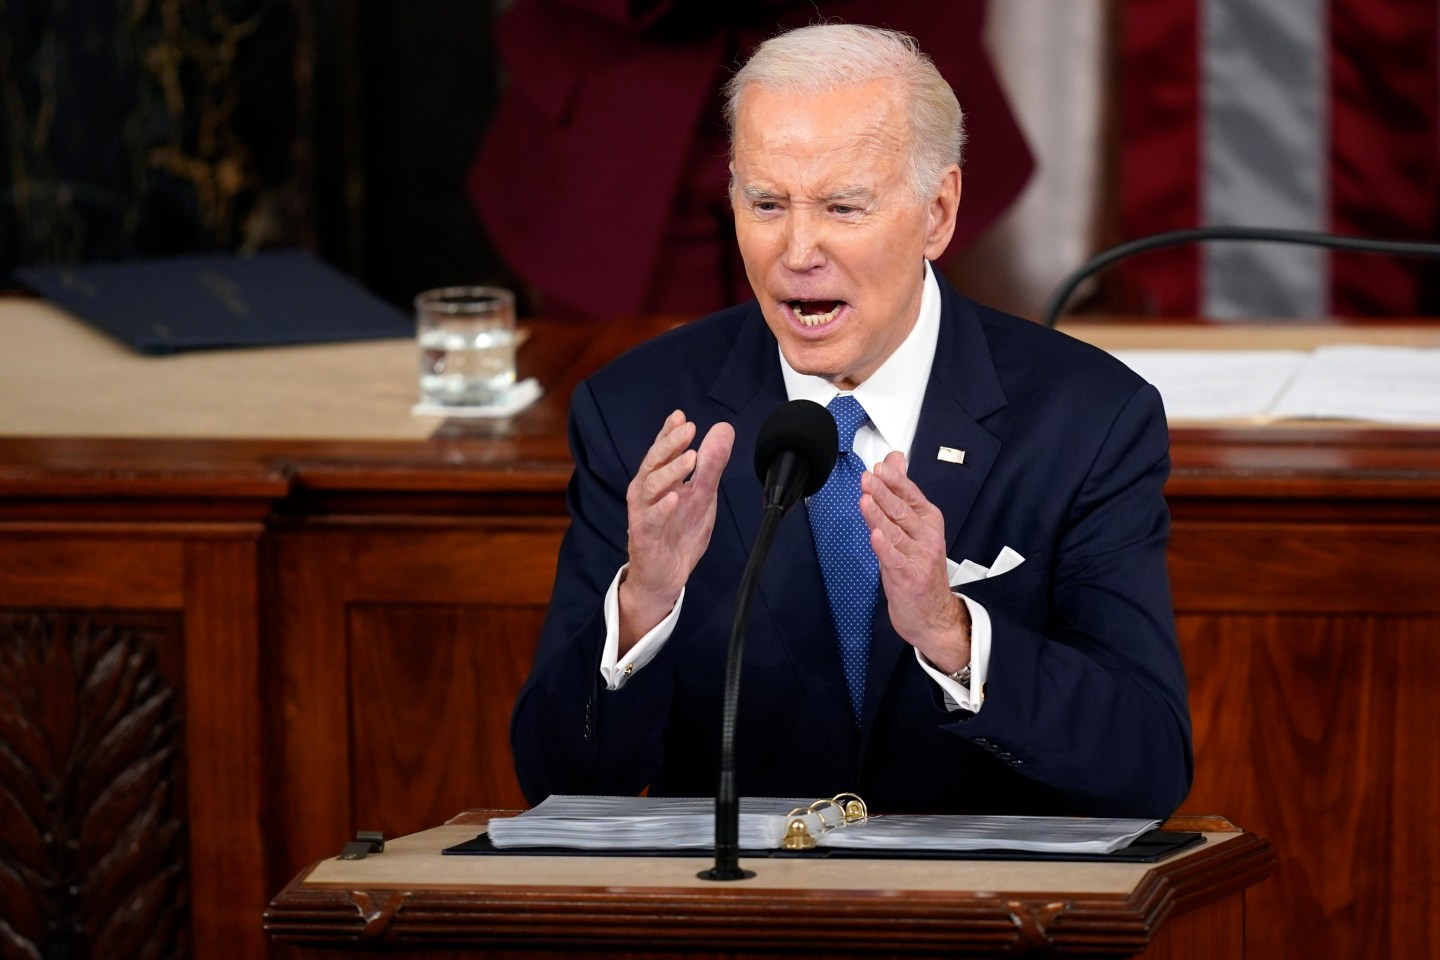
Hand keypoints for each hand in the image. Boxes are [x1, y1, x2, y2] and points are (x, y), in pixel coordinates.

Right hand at [618, 410, 734, 651]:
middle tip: (689, 428)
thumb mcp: (702, 494)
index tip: (681, 416)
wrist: (666, 574)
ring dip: (670, 471)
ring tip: (690, 458)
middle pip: (653, 462)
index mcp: (658, 479)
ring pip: (650, 486)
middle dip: (670, 444)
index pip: (662, 450)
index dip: (669, 432)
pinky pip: (650, 520)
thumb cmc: (679, 531)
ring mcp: (643, 514)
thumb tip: (723, 428)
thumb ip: (711, 464)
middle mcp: (645, 492)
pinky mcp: (644, 536)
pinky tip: (674, 497)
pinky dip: (662, 508)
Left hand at [859, 451, 970, 671]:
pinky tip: (876, 535)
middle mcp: (927, 537)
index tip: (881, 467)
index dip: (896, 481)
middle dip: (883, 492)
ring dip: (879, 515)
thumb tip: (895, 461)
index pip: (912, 495)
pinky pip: (895, 559)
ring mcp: (919, 558)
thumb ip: (900, 495)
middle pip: (902, 511)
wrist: (934, 615)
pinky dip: (884, 547)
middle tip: (869, 477)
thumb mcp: (913, 529)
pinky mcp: (909, 578)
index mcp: (928, 522)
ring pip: (896, 532)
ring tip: (866, 498)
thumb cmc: (920, 569)